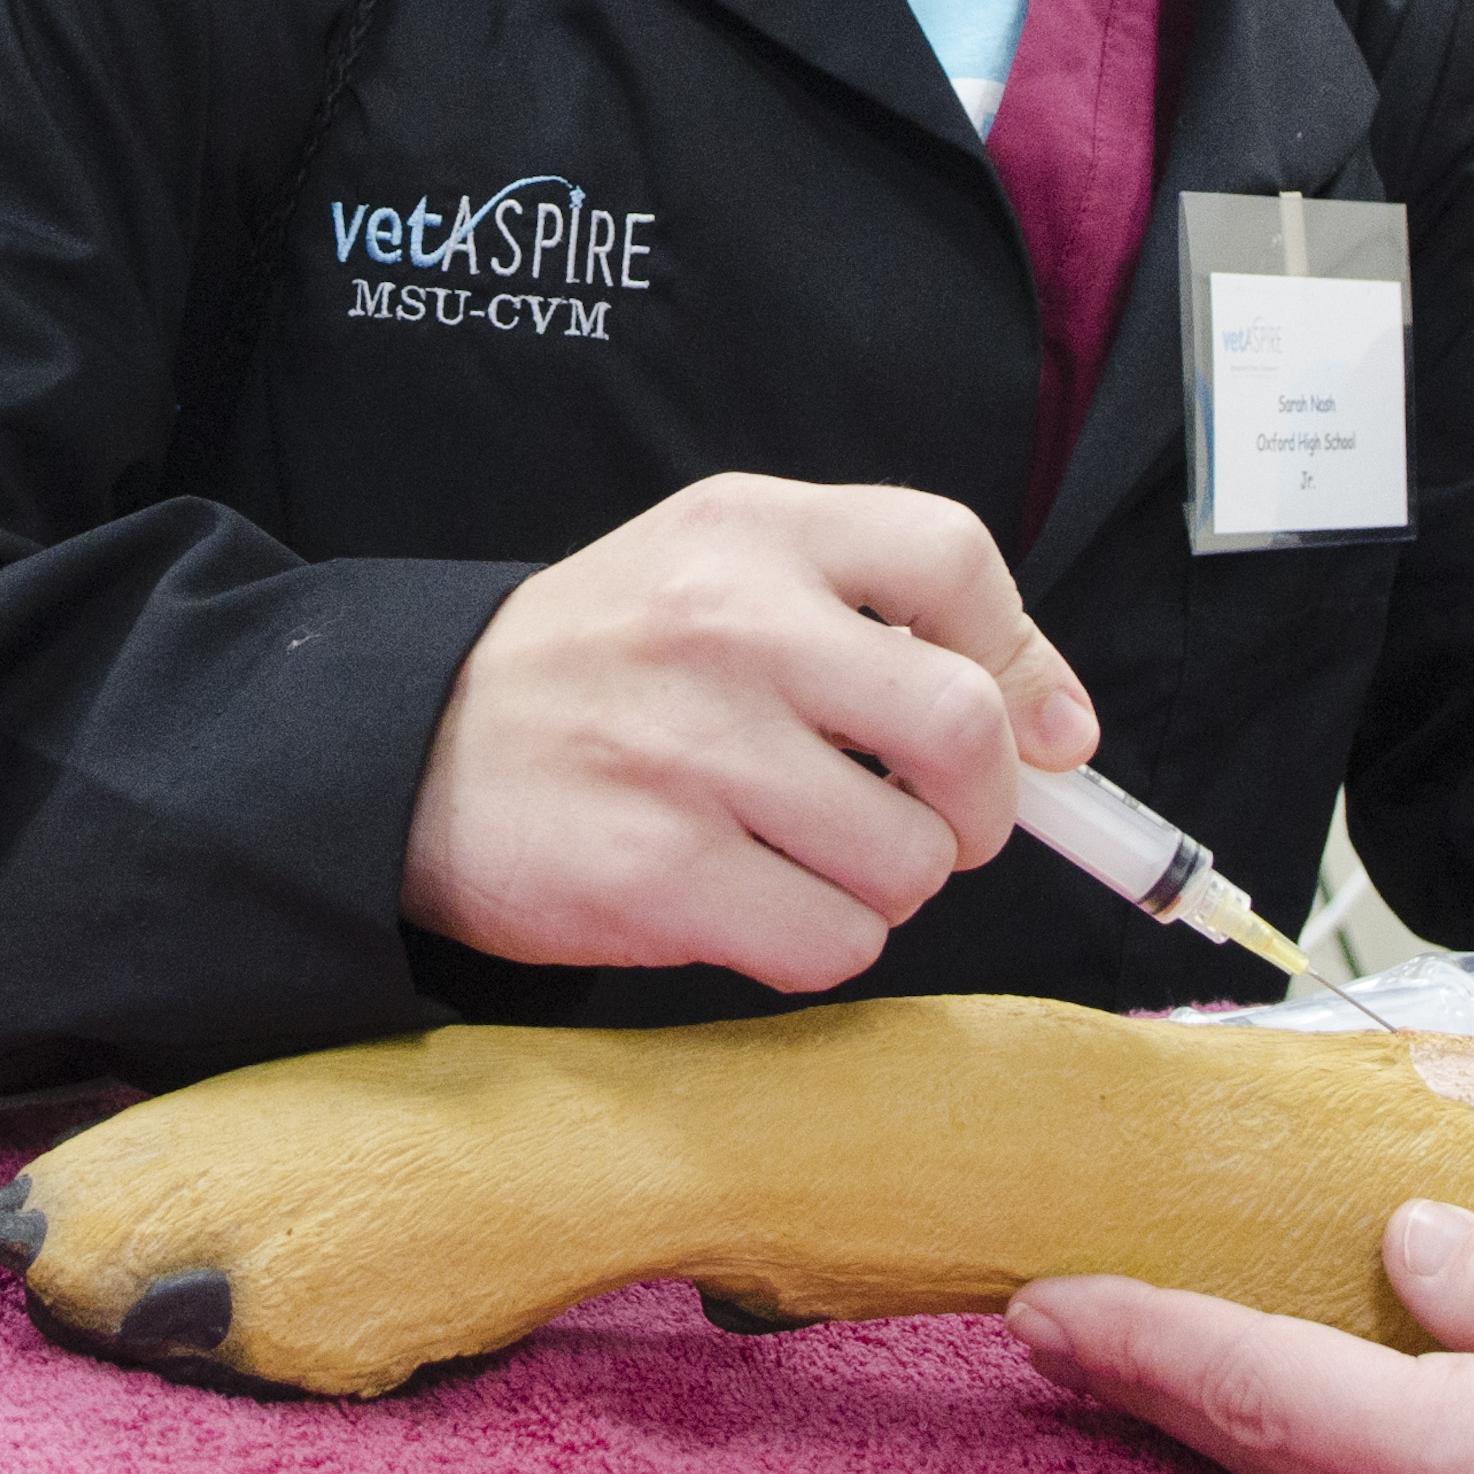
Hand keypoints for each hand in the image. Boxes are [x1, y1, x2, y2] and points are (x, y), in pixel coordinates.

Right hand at [400, 472, 1096, 990]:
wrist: (408, 749)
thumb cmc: (602, 673)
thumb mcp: (720, 579)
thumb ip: (882, 619)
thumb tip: (1065, 733)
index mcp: (752, 530)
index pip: (954, 559)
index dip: (1022, 660)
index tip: (1032, 731)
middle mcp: (728, 624)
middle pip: (964, 729)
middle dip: (981, 806)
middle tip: (934, 822)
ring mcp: (692, 751)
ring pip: (910, 859)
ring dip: (888, 884)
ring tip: (812, 857)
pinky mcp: (659, 872)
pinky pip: (834, 942)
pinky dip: (820, 942)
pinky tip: (756, 901)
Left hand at [1012, 1209, 1473, 1473]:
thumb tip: (1407, 1259)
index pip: (1269, 1392)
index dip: (1143, 1341)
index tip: (1043, 1303)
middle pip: (1295, 1465)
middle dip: (1172, 1392)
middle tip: (1064, 1330)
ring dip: (1274, 1435)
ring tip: (1183, 1366)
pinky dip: (1386, 1472)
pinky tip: (1367, 1428)